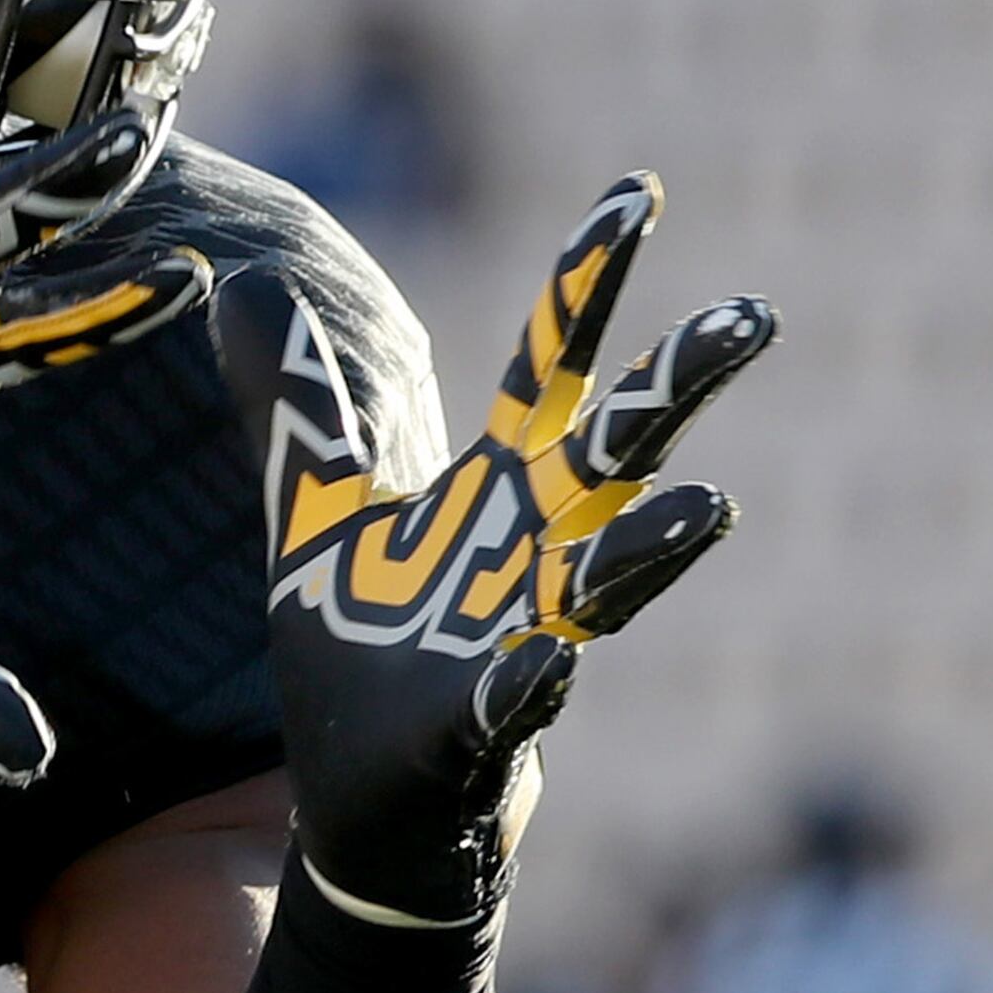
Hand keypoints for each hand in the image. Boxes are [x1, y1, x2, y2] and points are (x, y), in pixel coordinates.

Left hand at [215, 175, 774, 923]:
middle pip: (618, 455)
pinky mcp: (477, 728)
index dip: (587, 283)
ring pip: (604, 586)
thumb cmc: (363, 649)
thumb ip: (292, 404)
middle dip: (680, 388)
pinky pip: (514, 703)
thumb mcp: (314, 509)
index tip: (636, 190)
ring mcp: (519, 639)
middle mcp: (531, 554)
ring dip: (651, 548)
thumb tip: (241, 286)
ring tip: (711, 505)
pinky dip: (528, 684)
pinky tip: (540, 666)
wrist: (365, 802)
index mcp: (497, 493)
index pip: (553, 368)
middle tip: (752, 313)